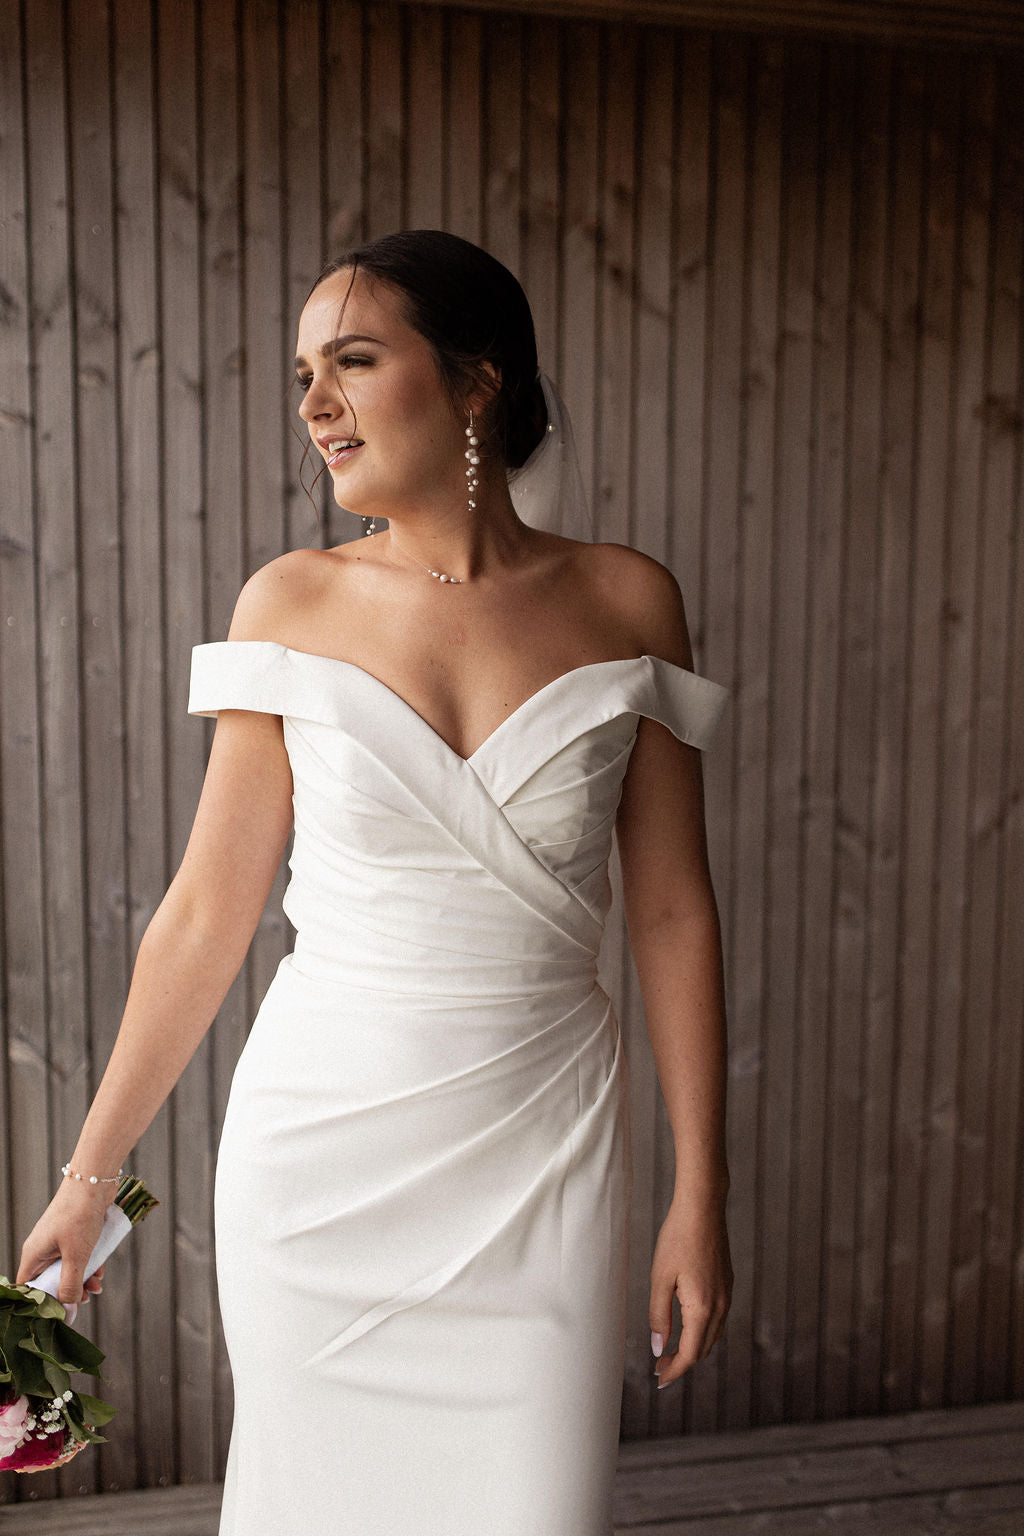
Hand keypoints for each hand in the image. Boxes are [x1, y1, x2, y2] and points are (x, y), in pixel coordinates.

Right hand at [16, 1182, 112, 1314]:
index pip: (29, 1287)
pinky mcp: (76, 1233)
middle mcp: (43, 1248)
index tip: (61, 1311)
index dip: (42, 1302)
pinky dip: (91, 1265)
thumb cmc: (79, 1216)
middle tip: (86, 1298)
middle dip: (69, 1291)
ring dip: (83, 1279)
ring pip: (68, 1269)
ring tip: (98, 1285)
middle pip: (51, 1280)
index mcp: (34, 1254)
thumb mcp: (76, 1255)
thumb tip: (67, 1309)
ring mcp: (59, 1240)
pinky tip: (102, 1271)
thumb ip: (70, 1284)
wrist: (95, 1180)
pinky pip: (80, 1256)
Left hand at [649, 1193, 731, 1388]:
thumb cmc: (677, 1239)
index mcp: (703, 1308)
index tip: (659, 1380)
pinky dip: (702, 1330)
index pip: (691, 1354)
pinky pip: (717, 1318)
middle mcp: (721, 1306)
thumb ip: (659, 1316)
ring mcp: (727, 1294)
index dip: (675, 1370)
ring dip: (693, 1347)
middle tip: (659, 1367)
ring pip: (712, 1335)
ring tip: (670, 1350)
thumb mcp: (660, 1278)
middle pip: (704, 1348)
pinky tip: (686, 1325)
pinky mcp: (727, 1283)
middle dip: (683, 1362)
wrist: (703, 1208)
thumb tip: (658, 1348)